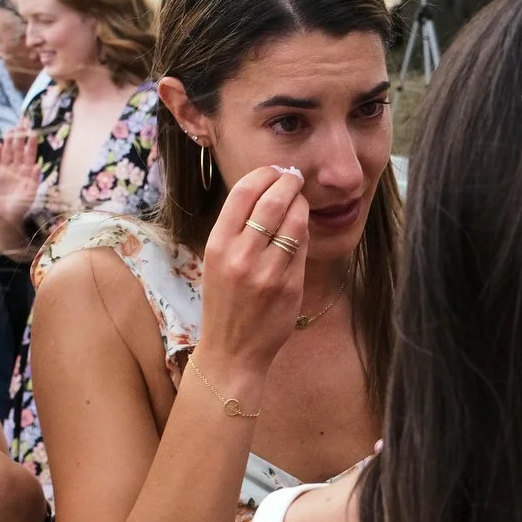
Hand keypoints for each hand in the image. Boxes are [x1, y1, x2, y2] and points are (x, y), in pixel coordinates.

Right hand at [0, 126, 40, 257]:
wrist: (5, 216)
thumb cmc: (21, 207)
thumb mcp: (30, 195)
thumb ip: (34, 181)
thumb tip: (38, 166)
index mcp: (28, 172)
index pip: (30, 154)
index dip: (32, 144)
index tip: (34, 132)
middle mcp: (17, 168)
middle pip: (19, 149)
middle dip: (20, 137)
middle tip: (22, 123)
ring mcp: (5, 169)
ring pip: (8, 151)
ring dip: (9, 141)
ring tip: (11, 130)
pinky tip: (0, 145)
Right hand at [193, 165, 311, 399]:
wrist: (232, 351)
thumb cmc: (224, 303)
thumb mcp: (217, 262)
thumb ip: (236, 230)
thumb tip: (265, 191)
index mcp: (217, 245)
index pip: (242, 192)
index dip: (263, 174)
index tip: (274, 170)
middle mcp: (241, 255)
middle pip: (273, 201)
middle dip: (288, 181)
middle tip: (295, 177)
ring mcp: (268, 271)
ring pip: (294, 221)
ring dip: (301, 204)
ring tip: (300, 200)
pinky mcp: (290, 286)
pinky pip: (303, 247)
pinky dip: (304, 232)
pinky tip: (301, 229)